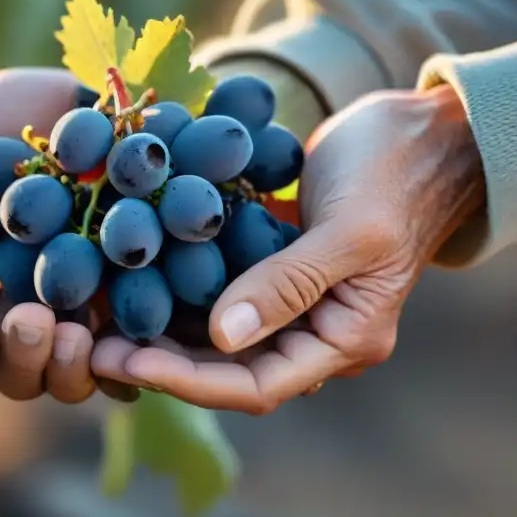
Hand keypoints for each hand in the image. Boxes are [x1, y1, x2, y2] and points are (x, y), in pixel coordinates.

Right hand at [0, 68, 100, 402]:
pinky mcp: (128, 300)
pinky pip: (120, 353)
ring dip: (54, 364)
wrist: (91, 100)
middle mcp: (17, 304)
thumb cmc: (2, 117)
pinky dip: (113, 359)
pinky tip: (109, 340)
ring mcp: (75, 307)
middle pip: (0, 365)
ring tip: (65, 332)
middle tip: (13, 320)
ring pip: (58, 372)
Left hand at [92, 85, 484, 413]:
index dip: (190, 381)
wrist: (422, 131)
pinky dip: (180, 289)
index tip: (130, 359)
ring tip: (99, 319)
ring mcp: (296, 299)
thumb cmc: (398, 174)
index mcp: (346, 338)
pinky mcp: (276, 264)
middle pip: (228, 370)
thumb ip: (290, 284)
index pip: (258, 385)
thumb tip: (223, 337)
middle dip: (161, 361)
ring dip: (162, 329)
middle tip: (94, 346)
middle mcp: (318, 332)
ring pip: (218, 335)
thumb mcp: (349, 230)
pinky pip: (221, 290)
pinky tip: (133, 277)